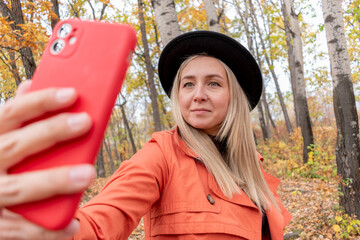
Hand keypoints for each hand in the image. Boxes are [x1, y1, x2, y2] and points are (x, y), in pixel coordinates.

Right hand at [0, 81, 95, 239]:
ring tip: (88, 173)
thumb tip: (31, 85)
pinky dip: (46, 230)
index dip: (40, 102)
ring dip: (54, 180)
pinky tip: (72, 225)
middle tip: (85, 121)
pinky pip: (20, 230)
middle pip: (15, 146)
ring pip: (19, 188)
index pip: (10, 114)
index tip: (72, 93)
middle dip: (51, 132)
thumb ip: (15, 117)